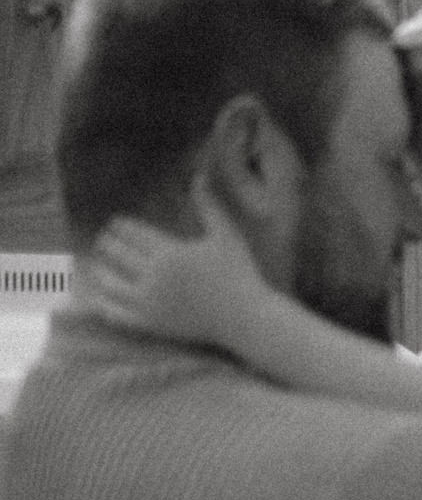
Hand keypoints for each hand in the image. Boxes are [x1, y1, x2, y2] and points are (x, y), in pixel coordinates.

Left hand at [83, 172, 267, 345]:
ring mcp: (150, 302)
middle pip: (116, 254)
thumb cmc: (240, 274)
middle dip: (107, 245)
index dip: (119, 226)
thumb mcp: (227, 236)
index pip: (131, 233)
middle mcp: (154, 276)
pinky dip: (102, 304)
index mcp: (170, 253)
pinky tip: (99, 296)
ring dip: (99, 271)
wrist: (246, 319)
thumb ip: (209, 206)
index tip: (114, 223)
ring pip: (109, 282)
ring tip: (97, 266)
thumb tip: (197, 175)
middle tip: (103, 240)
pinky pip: (115, 313)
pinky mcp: (151, 323)